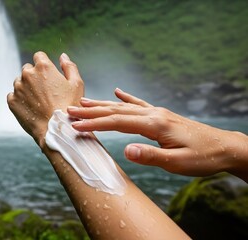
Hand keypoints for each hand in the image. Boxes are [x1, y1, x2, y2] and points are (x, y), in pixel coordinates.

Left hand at [7, 52, 83, 147]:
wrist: (56, 130)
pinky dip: (20, 100)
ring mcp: (18, 88)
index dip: (44, 64)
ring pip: (19, 82)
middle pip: (28, 69)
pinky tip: (31, 108)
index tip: (48, 75)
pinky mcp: (12, 101)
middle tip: (45, 92)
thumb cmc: (69, 107)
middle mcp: (27, 74)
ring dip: (26, 88)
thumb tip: (63, 56)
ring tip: (38, 102)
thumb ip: (69, 66)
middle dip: (34, 77)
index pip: (39, 56)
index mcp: (43, 67)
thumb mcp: (77, 84)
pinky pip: (13, 96)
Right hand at [68, 88, 247, 178]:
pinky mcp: (161, 115)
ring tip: (83, 102)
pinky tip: (117, 92)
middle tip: (69, 110)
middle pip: (116, 110)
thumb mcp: (177, 163)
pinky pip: (139, 103)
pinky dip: (125, 98)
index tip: (75, 126)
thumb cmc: (202, 157)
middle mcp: (154, 114)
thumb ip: (150, 156)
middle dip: (91, 111)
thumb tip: (125, 151)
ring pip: (124, 106)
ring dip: (102, 104)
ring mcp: (157, 113)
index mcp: (155, 125)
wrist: (225, 147)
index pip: (117, 122)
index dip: (94, 124)